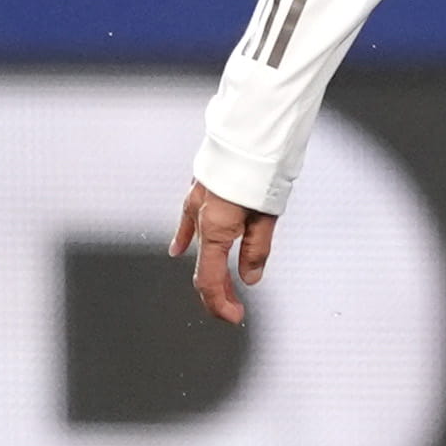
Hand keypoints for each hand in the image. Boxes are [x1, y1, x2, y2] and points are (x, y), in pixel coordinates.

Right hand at [173, 180, 278, 325]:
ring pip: (197, 246)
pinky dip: (184, 238)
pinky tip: (178, 249)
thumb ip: (256, 249)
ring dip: (209, 268)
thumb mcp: (267, 215)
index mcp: (216, 229)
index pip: (209, 280)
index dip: (220, 303)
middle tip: (234, 308)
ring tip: (219, 287)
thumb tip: (249, 277)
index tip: (235, 316)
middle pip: (203, 267)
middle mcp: (200, 218)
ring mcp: (196, 202)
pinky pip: (187, 221)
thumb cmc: (261, 168)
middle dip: (218, 292)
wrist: (251, 130)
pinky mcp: (199, 189)